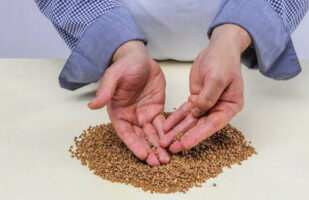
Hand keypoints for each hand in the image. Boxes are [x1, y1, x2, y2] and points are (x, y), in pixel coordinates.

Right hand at [88, 41, 168, 165]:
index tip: (143, 155)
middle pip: (140, 138)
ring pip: (152, 134)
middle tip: (158, 163)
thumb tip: (92, 105)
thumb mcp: (114, 76)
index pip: (125, 133)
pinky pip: (162, 124)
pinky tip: (173, 142)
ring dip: (158, 146)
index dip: (133, 145)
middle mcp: (131, 117)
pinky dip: (166, 134)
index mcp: (118, 112)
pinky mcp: (156, 110)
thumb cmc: (125, 65)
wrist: (139, 58)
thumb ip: (105, 91)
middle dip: (149, 150)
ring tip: (166, 159)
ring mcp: (144, 114)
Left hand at [160, 24, 250, 152]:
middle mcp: (218, 108)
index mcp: (230, 106)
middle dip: (185, 136)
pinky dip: (175, 118)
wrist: (217, 48)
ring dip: (178, 130)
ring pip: (191, 120)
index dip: (198, 135)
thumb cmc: (223, 61)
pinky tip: (166, 126)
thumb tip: (197, 114)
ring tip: (165, 141)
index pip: (213, 124)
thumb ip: (207, 97)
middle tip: (172, 147)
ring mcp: (206, 104)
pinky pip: (184, 111)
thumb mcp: (216, 78)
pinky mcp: (196, 98)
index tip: (185, 144)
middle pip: (200, 125)